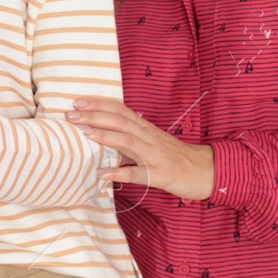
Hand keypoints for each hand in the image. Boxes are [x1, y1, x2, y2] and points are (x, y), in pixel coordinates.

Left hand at [70, 97, 214, 200]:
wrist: (207, 170)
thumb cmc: (175, 157)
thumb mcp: (152, 142)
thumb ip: (130, 137)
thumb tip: (103, 135)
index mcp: (146, 129)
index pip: (121, 111)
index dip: (100, 104)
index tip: (78, 101)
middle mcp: (150, 138)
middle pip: (121, 122)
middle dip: (95, 116)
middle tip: (71, 114)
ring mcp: (155, 156)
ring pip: (128, 142)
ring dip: (104, 136)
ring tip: (83, 132)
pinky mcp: (161, 175)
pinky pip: (139, 174)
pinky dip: (120, 173)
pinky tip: (102, 175)